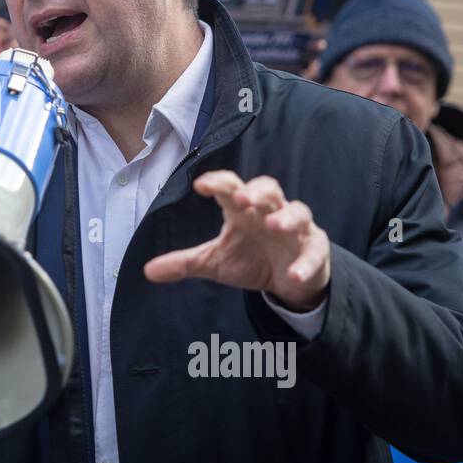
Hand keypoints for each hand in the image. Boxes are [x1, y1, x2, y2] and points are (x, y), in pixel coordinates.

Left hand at [143, 170, 329, 310]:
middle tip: (240, 198)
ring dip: (285, 216)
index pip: (231, 187)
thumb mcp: (215, 262)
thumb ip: (184, 263)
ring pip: (298, 212)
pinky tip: (292, 274)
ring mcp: (296, 230)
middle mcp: (270, 213)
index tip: (200, 185)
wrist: (287, 280)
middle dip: (255, 191)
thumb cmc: (250, 259)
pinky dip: (305, 262)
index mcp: (243, 211)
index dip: (218, 183)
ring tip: (272, 224)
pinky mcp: (315, 250)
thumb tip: (147, 271)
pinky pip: (314, 251)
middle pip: (268, 189)